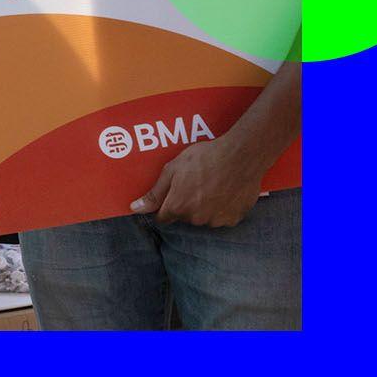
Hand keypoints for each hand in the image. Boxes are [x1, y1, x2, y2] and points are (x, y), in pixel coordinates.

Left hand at [131, 135, 265, 227]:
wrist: (241, 156)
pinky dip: (222, 208)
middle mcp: (195, 219)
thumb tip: (135, 209)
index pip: (163, 217)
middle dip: (186, 203)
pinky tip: (225, 190)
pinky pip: (222, 217)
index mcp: (177, 207)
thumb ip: (154, 194)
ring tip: (212, 184)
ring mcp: (216, 220)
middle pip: (184, 217)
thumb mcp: (172, 170)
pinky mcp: (233, 219)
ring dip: (204, 206)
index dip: (165, 205)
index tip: (173, 194)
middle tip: (195, 183)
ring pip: (203, 218)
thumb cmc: (204, 158)